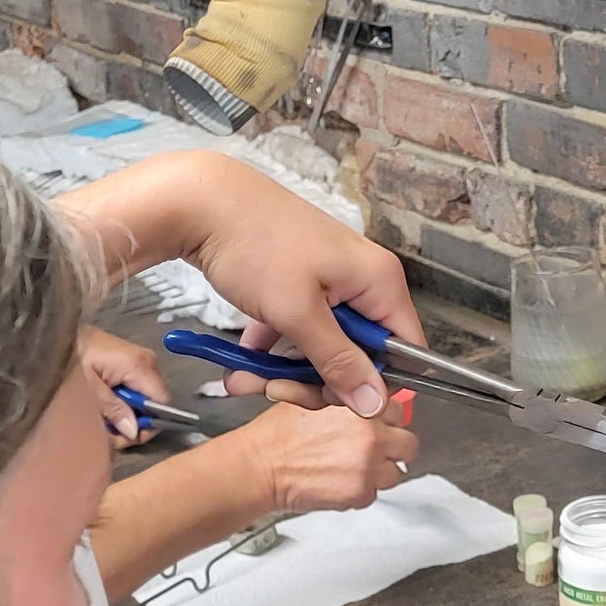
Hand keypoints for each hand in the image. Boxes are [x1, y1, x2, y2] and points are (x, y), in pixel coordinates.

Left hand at [54, 153, 421, 418]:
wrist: (201, 201)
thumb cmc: (255, 246)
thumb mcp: (298, 313)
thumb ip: (338, 362)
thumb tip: (376, 405)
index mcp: (378, 283)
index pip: (404, 349)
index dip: (375, 383)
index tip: (333, 398)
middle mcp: (363, 282)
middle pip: (361, 355)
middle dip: (318, 381)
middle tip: (277, 390)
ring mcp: (331, 283)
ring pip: (326, 347)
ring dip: (289, 371)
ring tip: (247, 379)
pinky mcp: (301, 286)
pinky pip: (301, 331)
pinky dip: (274, 350)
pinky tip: (241, 367)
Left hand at [80, 327, 169, 447]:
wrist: (65, 333)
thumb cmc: (74, 356)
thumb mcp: (89, 387)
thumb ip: (112, 409)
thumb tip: (133, 432)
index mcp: (139, 366)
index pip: (162, 403)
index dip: (148, 424)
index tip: (126, 434)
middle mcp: (148, 363)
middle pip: (155, 404)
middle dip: (134, 423)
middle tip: (110, 432)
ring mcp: (144, 362)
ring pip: (147, 400)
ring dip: (128, 415)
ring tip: (105, 419)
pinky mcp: (136, 364)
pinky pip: (139, 392)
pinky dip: (125, 403)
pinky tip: (108, 406)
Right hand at [243, 402, 418, 515]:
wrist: (261, 467)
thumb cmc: (278, 434)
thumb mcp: (311, 394)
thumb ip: (343, 392)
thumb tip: (361, 388)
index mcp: (362, 406)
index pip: (397, 409)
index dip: (385, 418)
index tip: (377, 424)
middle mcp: (372, 436)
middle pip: (407, 443)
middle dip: (391, 447)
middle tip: (369, 450)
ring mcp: (368, 467)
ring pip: (396, 473)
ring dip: (379, 472)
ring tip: (352, 468)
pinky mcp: (360, 494)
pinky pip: (374, 494)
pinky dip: (360, 491)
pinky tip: (338, 482)